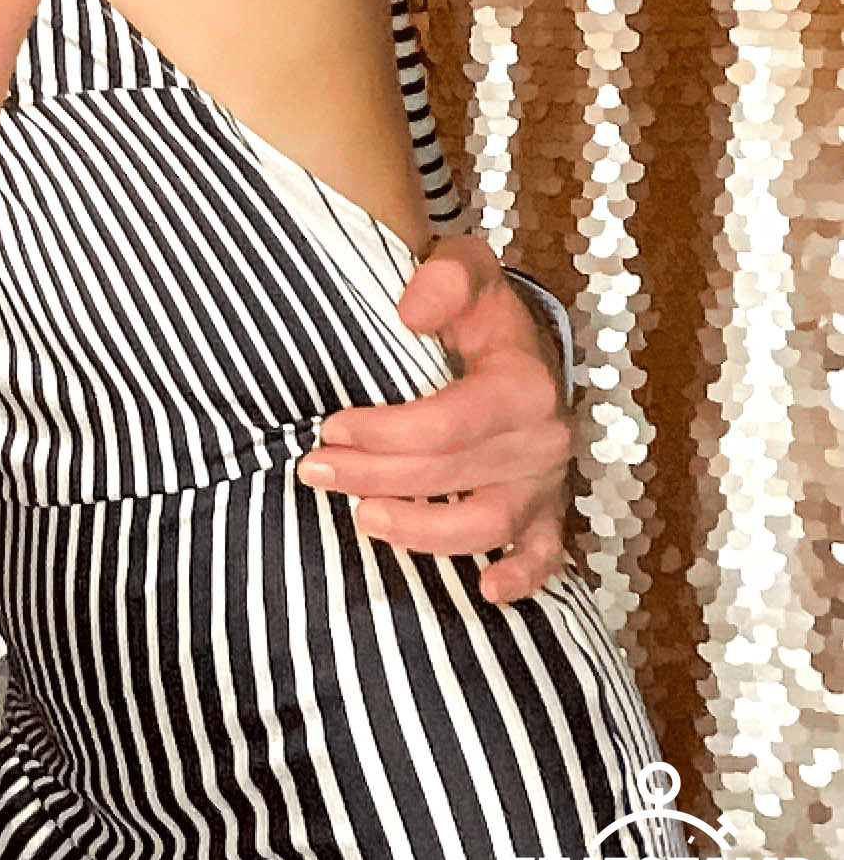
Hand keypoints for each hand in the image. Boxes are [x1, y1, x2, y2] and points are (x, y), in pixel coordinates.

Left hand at [299, 234, 574, 604]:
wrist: (520, 334)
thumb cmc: (482, 305)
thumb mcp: (466, 266)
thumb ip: (443, 278)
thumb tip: (410, 314)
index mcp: (524, 385)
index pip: (448, 425)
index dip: (385, 433)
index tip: (329, 428)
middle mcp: (542, 440)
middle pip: (452, 474)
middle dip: (375, 475)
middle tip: (313, 469)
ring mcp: (545, 480)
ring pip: (487, 523)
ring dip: (423, 530)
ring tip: (362, 519)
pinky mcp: (545, 509)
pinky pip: (545, 553)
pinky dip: (526, 578)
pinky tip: (489, 592)